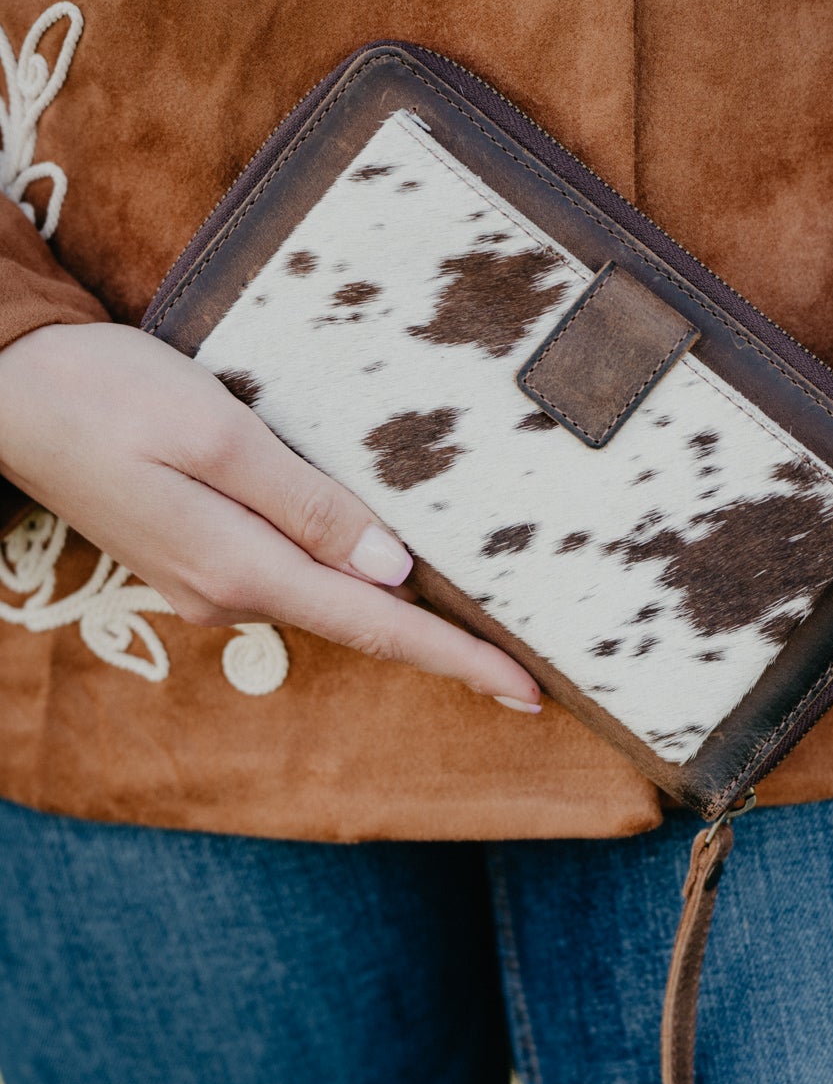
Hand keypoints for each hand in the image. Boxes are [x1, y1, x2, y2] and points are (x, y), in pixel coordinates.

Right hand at [0, 322, 541, 708]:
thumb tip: (390, 569)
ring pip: (326, 599)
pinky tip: (376, 565)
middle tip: (528, 675)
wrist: (6, 391)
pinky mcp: (196, 561)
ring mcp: (209, 583)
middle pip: (361, 624)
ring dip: (394, 611)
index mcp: (242, 565)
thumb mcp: (217, 433)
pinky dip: (345, 579)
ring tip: (473, 624)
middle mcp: (230, 593)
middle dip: (443, 647)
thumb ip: (305, 503)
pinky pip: (291, 578)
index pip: (377, 626)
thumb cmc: (106, 393)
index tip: (530, 693)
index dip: (460, 660)